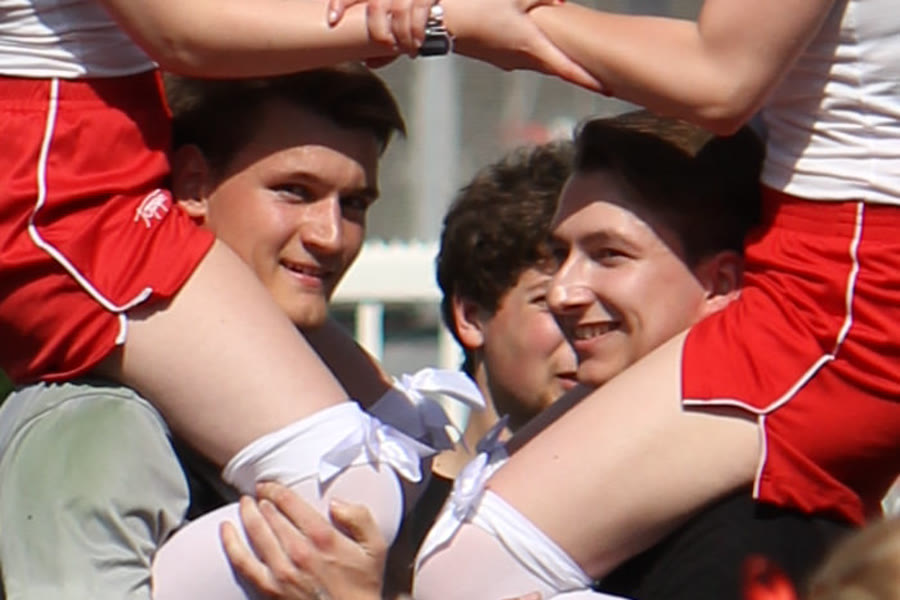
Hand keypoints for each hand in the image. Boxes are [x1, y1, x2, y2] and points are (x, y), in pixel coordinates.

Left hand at [221, 482, 386, 599]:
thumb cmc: (362, 585)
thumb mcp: (374, 548)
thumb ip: (360, 518)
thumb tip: (337, 502)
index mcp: (324, 538)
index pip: (291, 504)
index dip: (276, 490)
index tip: (269, 485)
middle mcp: (300, 552)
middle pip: (271, 515)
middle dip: (262, 499)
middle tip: (258, 492)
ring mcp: (282, 572)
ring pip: (256, 532)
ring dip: (247, 513)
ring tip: (244, 503)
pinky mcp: (269, 589)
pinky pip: (242, 561)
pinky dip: (231, 542)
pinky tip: (226, 529)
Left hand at [327, 0, 432, 55]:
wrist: (440, 8)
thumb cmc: (410, 14)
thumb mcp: (392, 21)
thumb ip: (379, 38)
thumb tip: (366, 62)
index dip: (339, 3)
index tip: (332, 20)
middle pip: (376, 6)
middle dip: (379, 32)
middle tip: (387, 46)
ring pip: (399, 13)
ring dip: (402, 37)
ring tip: (407, 49)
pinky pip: (419, 13)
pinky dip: (417, 32)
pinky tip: (417, 44)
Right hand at [443, 0, 602, 91]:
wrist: (438, 20)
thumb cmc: (475, 6)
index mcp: (532, 46)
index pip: (568, 69)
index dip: (589, 79)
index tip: (608, 89)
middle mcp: (521, 59)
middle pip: (555, 66)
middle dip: (575, 69)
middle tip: (596, 75)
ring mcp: (506, 59)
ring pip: (538, 59)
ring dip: (554, 57)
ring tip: (569, 55)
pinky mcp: (494, 54)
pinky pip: (521, 53)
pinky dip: (534, 49)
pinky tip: (533, 38)